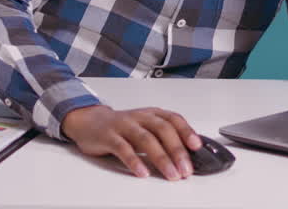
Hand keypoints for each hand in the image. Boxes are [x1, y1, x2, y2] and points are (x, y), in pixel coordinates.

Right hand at [61, 104, 202, 179]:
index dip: (186, 131)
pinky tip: (143, 172)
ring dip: (161, 158)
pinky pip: (123, 148)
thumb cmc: (123, 126)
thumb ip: (164, 138)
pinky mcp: (109, 137)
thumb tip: (187, 156)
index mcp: (152, 113)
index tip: (197, 146)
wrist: (90, 121)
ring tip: (171, 174)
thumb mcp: (146, 127)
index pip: (173, 119)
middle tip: (186, 169)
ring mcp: (124, 125)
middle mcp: (140, 117)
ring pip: (145, 139)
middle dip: (177, 150)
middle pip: (162, 130)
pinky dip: (134, 161)